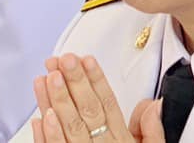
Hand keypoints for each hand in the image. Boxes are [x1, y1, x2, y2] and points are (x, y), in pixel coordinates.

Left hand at [30, 54, 155, 142]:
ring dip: (55, 102)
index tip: (86, 59)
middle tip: (61, 60)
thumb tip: (152, 103)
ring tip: (47, 78)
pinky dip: (47, 137)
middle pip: (87, 111)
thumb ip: (152, 130)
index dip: (96, 80)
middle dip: (73, 83)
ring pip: (67, 128)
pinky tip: (40, 117)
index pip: (108, 104)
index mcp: (122, 142)